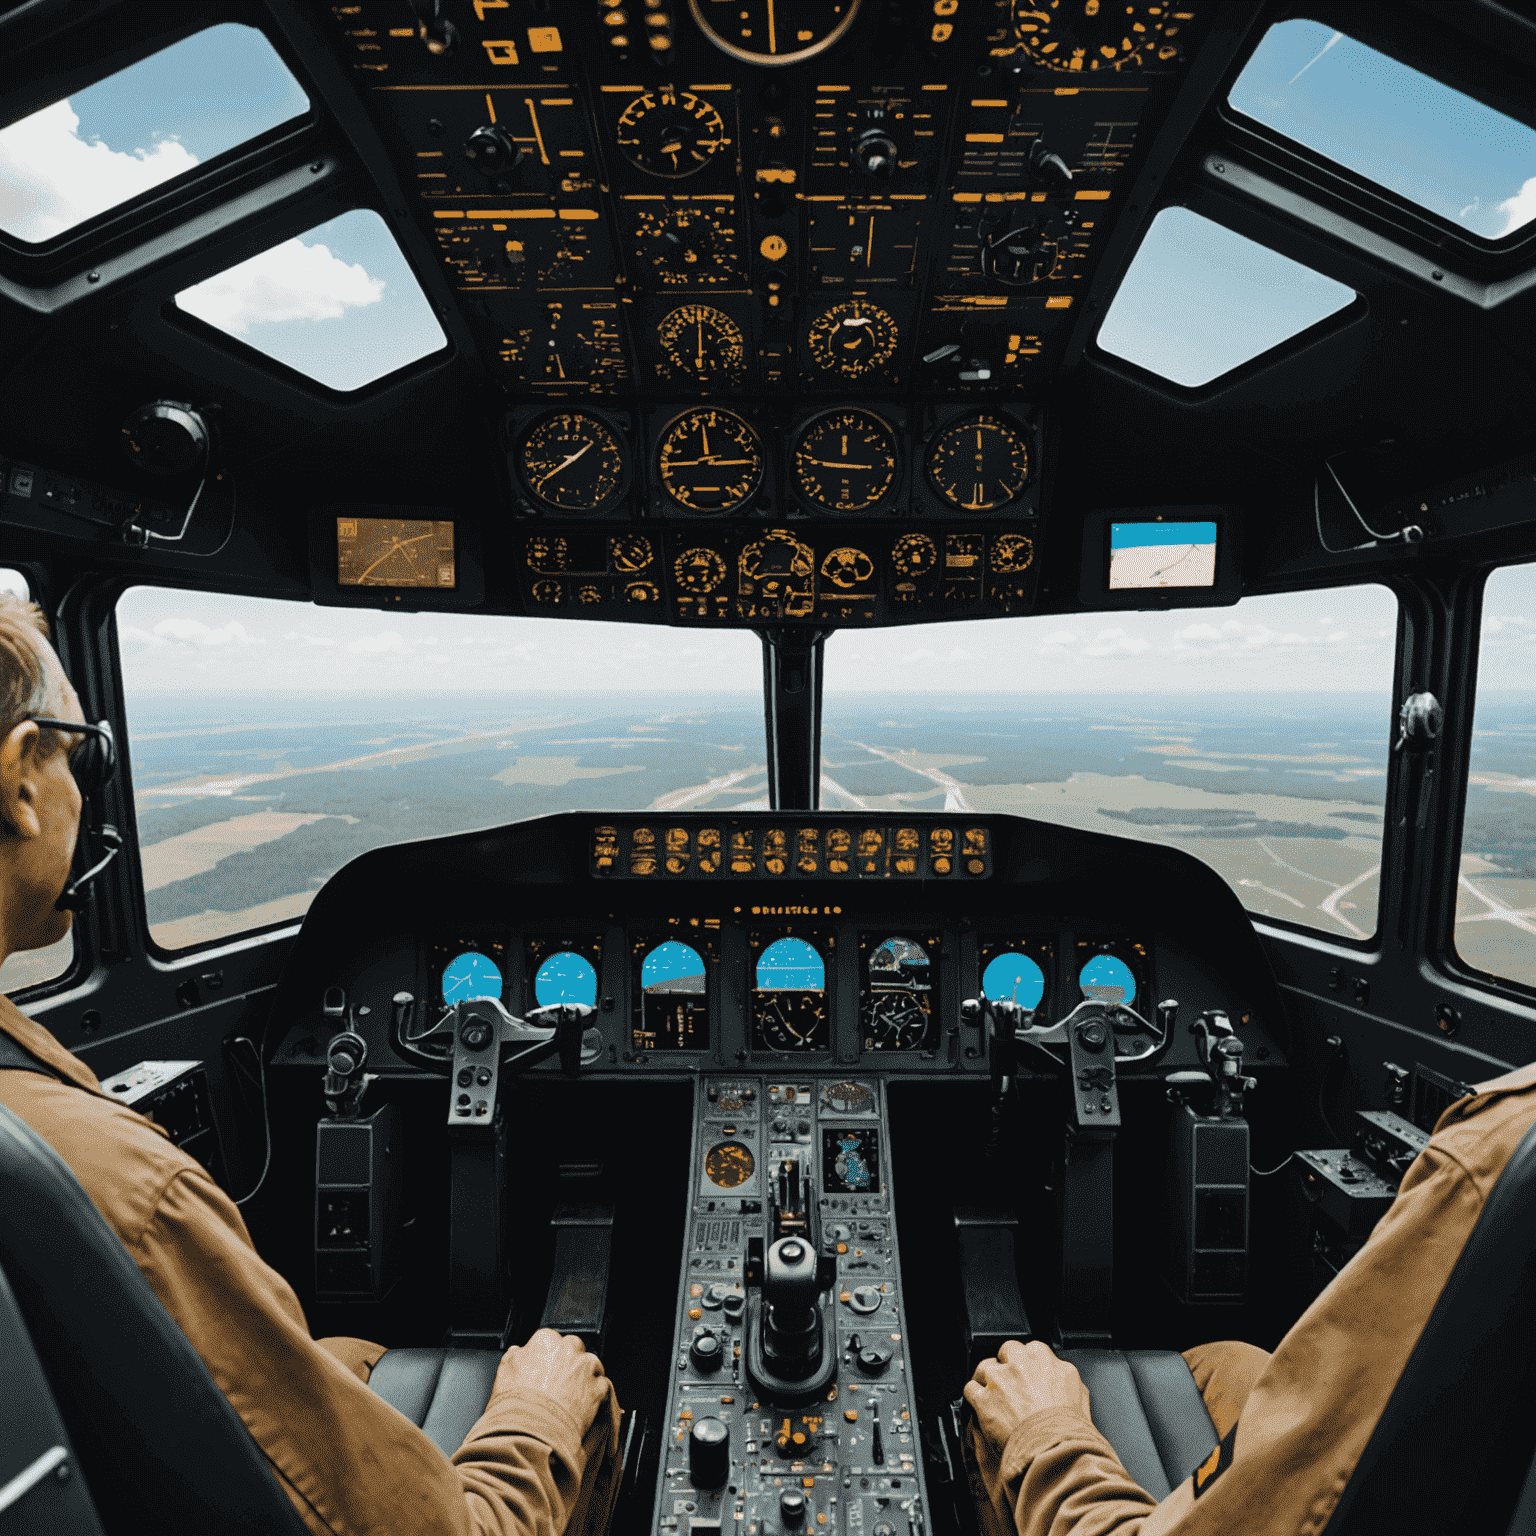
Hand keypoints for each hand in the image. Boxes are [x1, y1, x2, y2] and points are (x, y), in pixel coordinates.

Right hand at [496, 1329, 611, 1437]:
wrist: (530, 1434)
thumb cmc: (515, 1407)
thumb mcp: (503, 1375)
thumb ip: (514, 1357)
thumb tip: (517, 1352)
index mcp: (545, 1341)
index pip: (552, 1342)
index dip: (550, 1360)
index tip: (547, 1373)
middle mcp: (569, 1348)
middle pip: (575, 1351)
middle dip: (570, 1366)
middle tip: (560, 1387)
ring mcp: (586, 1367)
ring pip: (592, 1367)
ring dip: (585, 1379)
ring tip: (572, 1400)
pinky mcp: (599, 1388)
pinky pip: (602, 1387)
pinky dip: (597, 1397)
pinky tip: (584, 1409)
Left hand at [962, 1340, 1091, 1448]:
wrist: (1053, 1450)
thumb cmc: (1068, 1428)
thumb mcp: (1080, 1396)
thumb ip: (1065, 1378)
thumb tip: (1060, 1375)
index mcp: (1044, 1359)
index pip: (1031, 1349)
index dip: (1028, 1363)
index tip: (1027, 1374)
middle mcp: (1019, 1363)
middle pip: (1007, 1351)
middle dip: (1006, 1363)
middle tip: (1010, 1381)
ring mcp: (999, 1379)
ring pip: (985, 1367)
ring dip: (987, 1379)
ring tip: (991, 1393)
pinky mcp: (983, 1399)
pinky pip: (970, 1389)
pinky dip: (973, 1397)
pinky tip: (979, 1406)